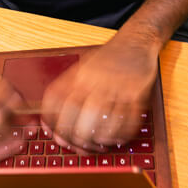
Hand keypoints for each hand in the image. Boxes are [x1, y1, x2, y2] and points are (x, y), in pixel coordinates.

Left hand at [39, 36, 158, 151]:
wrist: (135, 41)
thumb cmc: (106, 59)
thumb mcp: (81, 68)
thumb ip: (66, 92)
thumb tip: (50, 122)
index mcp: (80, 75)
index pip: (60, 104)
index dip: (56, 125)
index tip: (57, 137)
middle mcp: (97, 82)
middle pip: (82, 118)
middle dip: (79, 138)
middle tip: (80, 145)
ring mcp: (118, 88)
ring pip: (105, 122)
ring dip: (100, 139)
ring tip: (96, 144)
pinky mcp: (137, 94)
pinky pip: (129, 121)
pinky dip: (121, 135)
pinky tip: (115, 138)